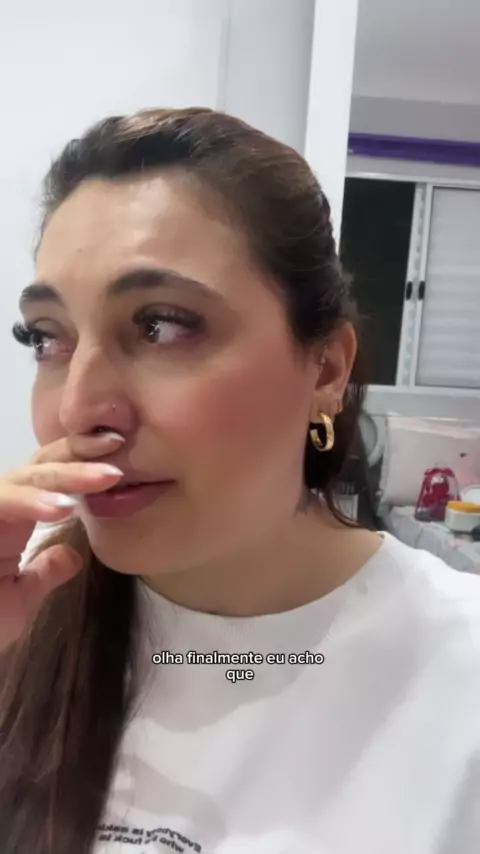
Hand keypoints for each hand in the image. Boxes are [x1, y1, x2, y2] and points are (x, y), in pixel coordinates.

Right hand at [0, 432, 123, 652]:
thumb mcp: (20, 597)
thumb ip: (44, 571)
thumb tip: (72, 556)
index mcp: (11, 518)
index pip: (48, 476)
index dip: (82, 461)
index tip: (122, 457)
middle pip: (39, 466)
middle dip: (80, 455)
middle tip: (120, 447)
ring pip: (22, 478)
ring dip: (66, 476)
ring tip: (105, 478)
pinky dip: (29, 502)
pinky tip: (62, 508)